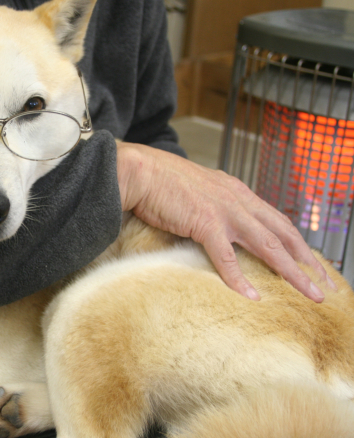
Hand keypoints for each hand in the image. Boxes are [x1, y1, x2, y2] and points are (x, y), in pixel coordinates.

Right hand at [116, 141, 333, 301]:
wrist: (140, 171)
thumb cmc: (161, 182)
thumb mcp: (198, 190)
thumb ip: (213, 205)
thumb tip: (216, 228)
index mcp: (237, 192)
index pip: (277, 220)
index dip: (297, 243)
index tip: (311, 263)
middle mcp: (239, 199)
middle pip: (284, 233)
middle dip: (309, 261)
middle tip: (326, 285)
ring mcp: (224, 210)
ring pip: (269, 245)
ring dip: (292, 272)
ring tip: (310, 295)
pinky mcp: (205, 221)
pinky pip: (227, 256)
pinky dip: (240, 278)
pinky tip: (252, 296)